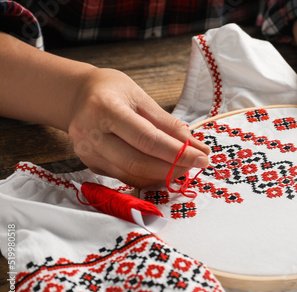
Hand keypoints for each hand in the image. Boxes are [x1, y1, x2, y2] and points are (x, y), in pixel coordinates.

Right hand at [68, 68, 209, 187]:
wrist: (76, 96)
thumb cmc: (112, 91)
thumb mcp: (141, 97)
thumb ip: (168, 124)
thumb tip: (196, 147)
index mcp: (105, 109)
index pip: (147, 139)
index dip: (177, 153)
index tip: (202, 158)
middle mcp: (91, 133)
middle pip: (138, 162)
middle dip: (172, 168)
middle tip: (196, 165)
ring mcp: (88, 152)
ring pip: (131, 174)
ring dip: (162, 176)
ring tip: (184, 168)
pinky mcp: (90, 164)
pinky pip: (124, 176)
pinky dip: (148, 176)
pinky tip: (164, 170)